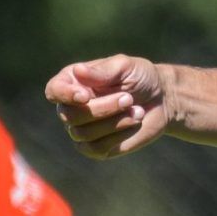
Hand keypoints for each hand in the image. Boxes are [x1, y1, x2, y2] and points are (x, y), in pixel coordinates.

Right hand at [45, 55, 168, 158]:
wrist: (162, 99)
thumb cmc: (140, 78)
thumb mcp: (126, 67)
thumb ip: (103, 71)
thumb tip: (78, 71)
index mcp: (73, 82)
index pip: (54, 91)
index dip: (65, 95)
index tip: (84, 96)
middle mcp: (71, 107)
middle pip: (71, 116)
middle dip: (103, 108)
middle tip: (129, 98)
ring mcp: (81, 129)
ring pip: (83, 134)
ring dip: (114, 122)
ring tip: (137, 111)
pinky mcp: (95, 147)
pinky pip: (96, 149)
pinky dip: (117, 137)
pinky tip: (134, 124)